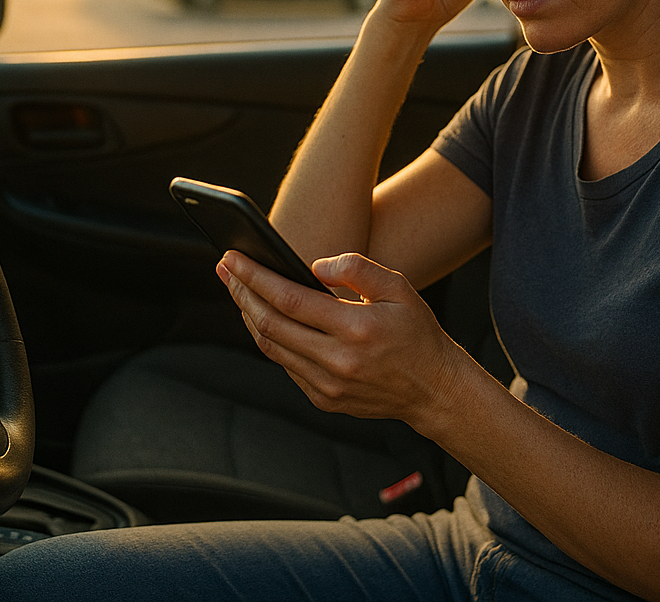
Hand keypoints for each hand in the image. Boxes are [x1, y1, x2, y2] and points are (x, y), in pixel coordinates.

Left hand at [216, 249, 473, 426]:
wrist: (436, 390)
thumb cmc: (418, 334)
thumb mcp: (398, 288)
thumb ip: (357, 268)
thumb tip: (314, 266)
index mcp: (355, 329)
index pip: (289, 299)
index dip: (255, 277)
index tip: (233, 259)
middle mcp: (337, 361)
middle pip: (270, 324)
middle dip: (241, 293)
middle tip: (224, 270)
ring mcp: (328, 385)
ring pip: (272, 348)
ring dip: (250, 317)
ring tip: (239, 291)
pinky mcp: (325, 400)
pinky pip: (287, 366)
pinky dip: (272, 341)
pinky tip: (265, 320)